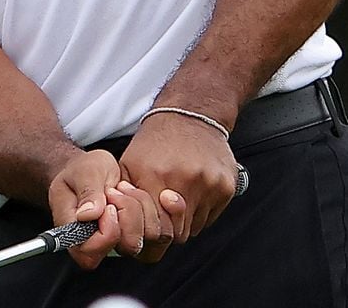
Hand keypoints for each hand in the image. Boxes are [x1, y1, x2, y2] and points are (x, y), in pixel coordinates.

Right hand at [46, 150, 170, 267]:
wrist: (94, 170)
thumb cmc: (82, 171)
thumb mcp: (82, 172)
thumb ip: (86, 192)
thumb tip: (88, 215)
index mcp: (74, 235)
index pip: (92, 252)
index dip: (108, 230)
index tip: (109, 205)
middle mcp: (99, 246)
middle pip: (128, 246)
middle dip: (130, 212)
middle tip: (116, 191)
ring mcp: (122, 243)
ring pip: (150, 238)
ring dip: (144, 207)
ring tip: (126, 189)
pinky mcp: (141, 235)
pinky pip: (163, 231)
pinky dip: (163, 209)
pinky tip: (147, 192)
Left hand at [118, 113, 240, 243]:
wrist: (190, 115)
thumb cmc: (156, 141)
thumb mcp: (128, 165)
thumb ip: (124, 200)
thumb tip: (121, 229)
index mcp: (156, 177)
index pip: (155, 231)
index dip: (150, 232)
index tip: (148, 223)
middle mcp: (186, 181)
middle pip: (177, 234)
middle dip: (167, 227)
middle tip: (162, 212)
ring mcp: (210, 184)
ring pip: (195, 228)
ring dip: (184, 220)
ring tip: (178, 195)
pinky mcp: (226, 186)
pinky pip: (211, 217)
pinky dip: (200, 211)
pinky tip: (192, 192)